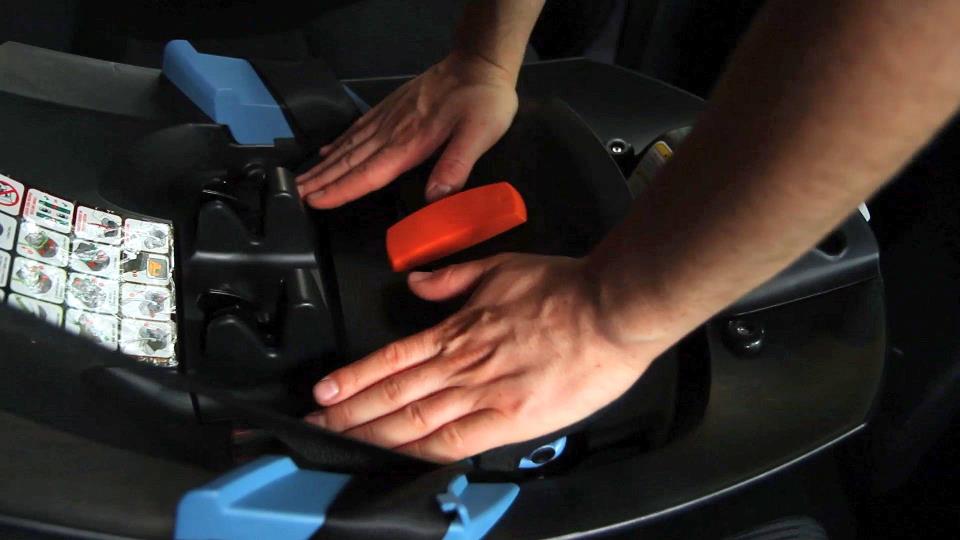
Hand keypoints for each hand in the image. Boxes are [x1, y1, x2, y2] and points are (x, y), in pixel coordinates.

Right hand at [296, 52, 518, 208]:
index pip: (368, 174)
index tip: (315, 202)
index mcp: (410, 143)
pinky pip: (359, 128)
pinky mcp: (393, 107)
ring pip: (349, 146)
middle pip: (350, 162)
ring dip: (324, 165)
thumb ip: (456, 166)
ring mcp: (390, 118)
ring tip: (301, 179)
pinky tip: (328, 150)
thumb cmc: (483, 100)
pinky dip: (340, 142)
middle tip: (294, 195)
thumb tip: (435, 198)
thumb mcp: (479, 135)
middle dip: (321, 181)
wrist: (479, 61)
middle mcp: (393, 132)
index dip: (341, 190)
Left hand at [305, 254, 663, 462]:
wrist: (612, 309)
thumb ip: (453, 277)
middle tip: (315, 427)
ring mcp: (485, 392)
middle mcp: (464, 363)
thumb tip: (417, 283)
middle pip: (394, 392)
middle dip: (350, 412)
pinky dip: (423, 450)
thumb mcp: (500, 266)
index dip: (355, 376)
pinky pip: (457, 440)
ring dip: (374, 432)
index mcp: (460, 329)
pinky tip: (398, 459)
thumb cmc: (565, 289)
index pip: (393, 357)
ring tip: (340, 443)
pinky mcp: (512, 418)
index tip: (326, 391)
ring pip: (416, 417)